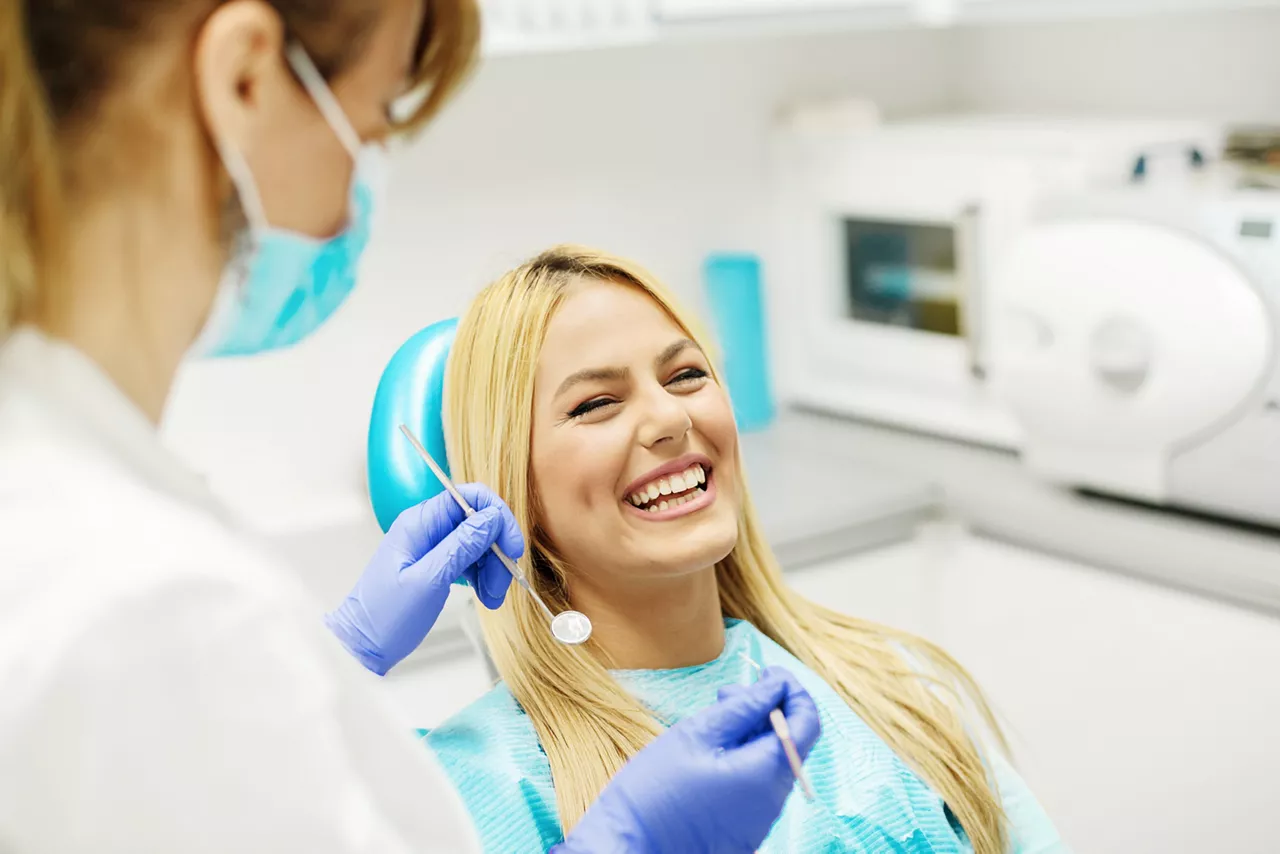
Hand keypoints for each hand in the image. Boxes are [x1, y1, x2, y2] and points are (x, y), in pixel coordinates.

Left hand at [325, 485, 523, 674]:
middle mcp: (427, 528)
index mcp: (420, 522)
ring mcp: (432, 547)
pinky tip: (487, 597)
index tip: (512, 546)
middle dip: (497, 550)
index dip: (497, 516)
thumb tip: (492, 517)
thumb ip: (461, 546)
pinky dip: (483, 577)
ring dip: (493, 567)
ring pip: (478, 543)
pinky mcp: (437, 565)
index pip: (469, 497)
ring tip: (493, 598)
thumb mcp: (428, 580)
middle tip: (503, 583)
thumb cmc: (385, 616)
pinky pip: (470, 561)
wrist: (362, 646)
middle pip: (478, 522)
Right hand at [556, 667, 821, 853]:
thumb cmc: (656, 789)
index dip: (792, 691)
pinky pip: (757, 783)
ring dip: (753, 732)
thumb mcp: (698, 734)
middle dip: (768, 707)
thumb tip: (776, 686)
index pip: (807, 723)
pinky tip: (713, 749)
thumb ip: (744, 707)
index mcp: (766, 773)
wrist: (628, 846)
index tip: (767, 672)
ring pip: (772, 761)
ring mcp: (760, 818)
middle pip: (791, 742)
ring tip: (716, 717)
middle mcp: (773, 799)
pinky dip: (745, 757)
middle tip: (728, 690)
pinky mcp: (744, 827)